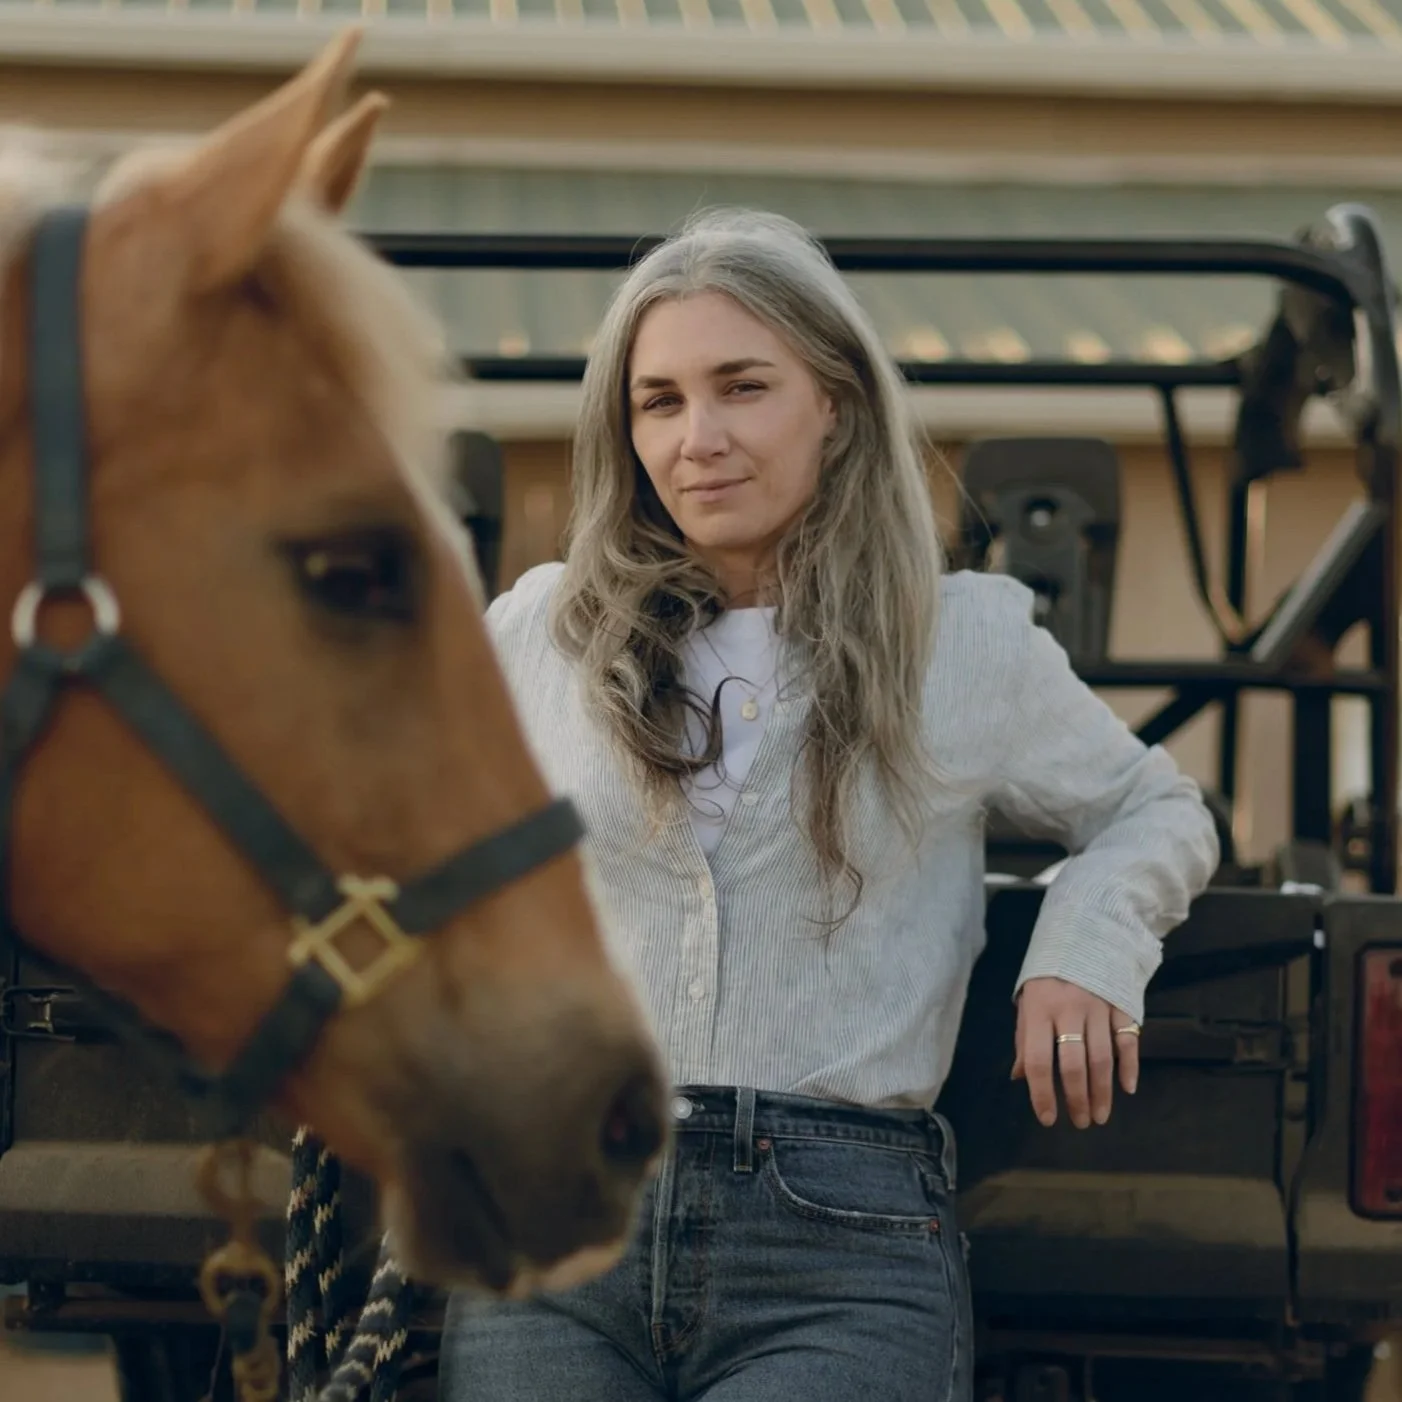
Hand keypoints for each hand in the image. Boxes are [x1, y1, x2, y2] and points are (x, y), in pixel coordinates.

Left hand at [1012, 976, 1139, 1128]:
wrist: (1080, 936)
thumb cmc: (1047, 978)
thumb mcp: (1028, 1004)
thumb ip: (1025, 1040)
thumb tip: (1020, 1078)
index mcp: (1038, 1011)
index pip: (1036, 1060)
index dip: (1041, 1093)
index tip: (1047, 1118)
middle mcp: (1068, 1011)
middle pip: (1073, 1064)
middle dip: (1076, 1099)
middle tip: (1080, 1122)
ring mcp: (1097, 1007)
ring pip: (1101, 1058)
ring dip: (1102, 1092)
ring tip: (1100, 1115)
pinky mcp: (1121, 1004)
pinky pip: (1128, 1040)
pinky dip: (1129, 1067)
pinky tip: (1127, 1088)